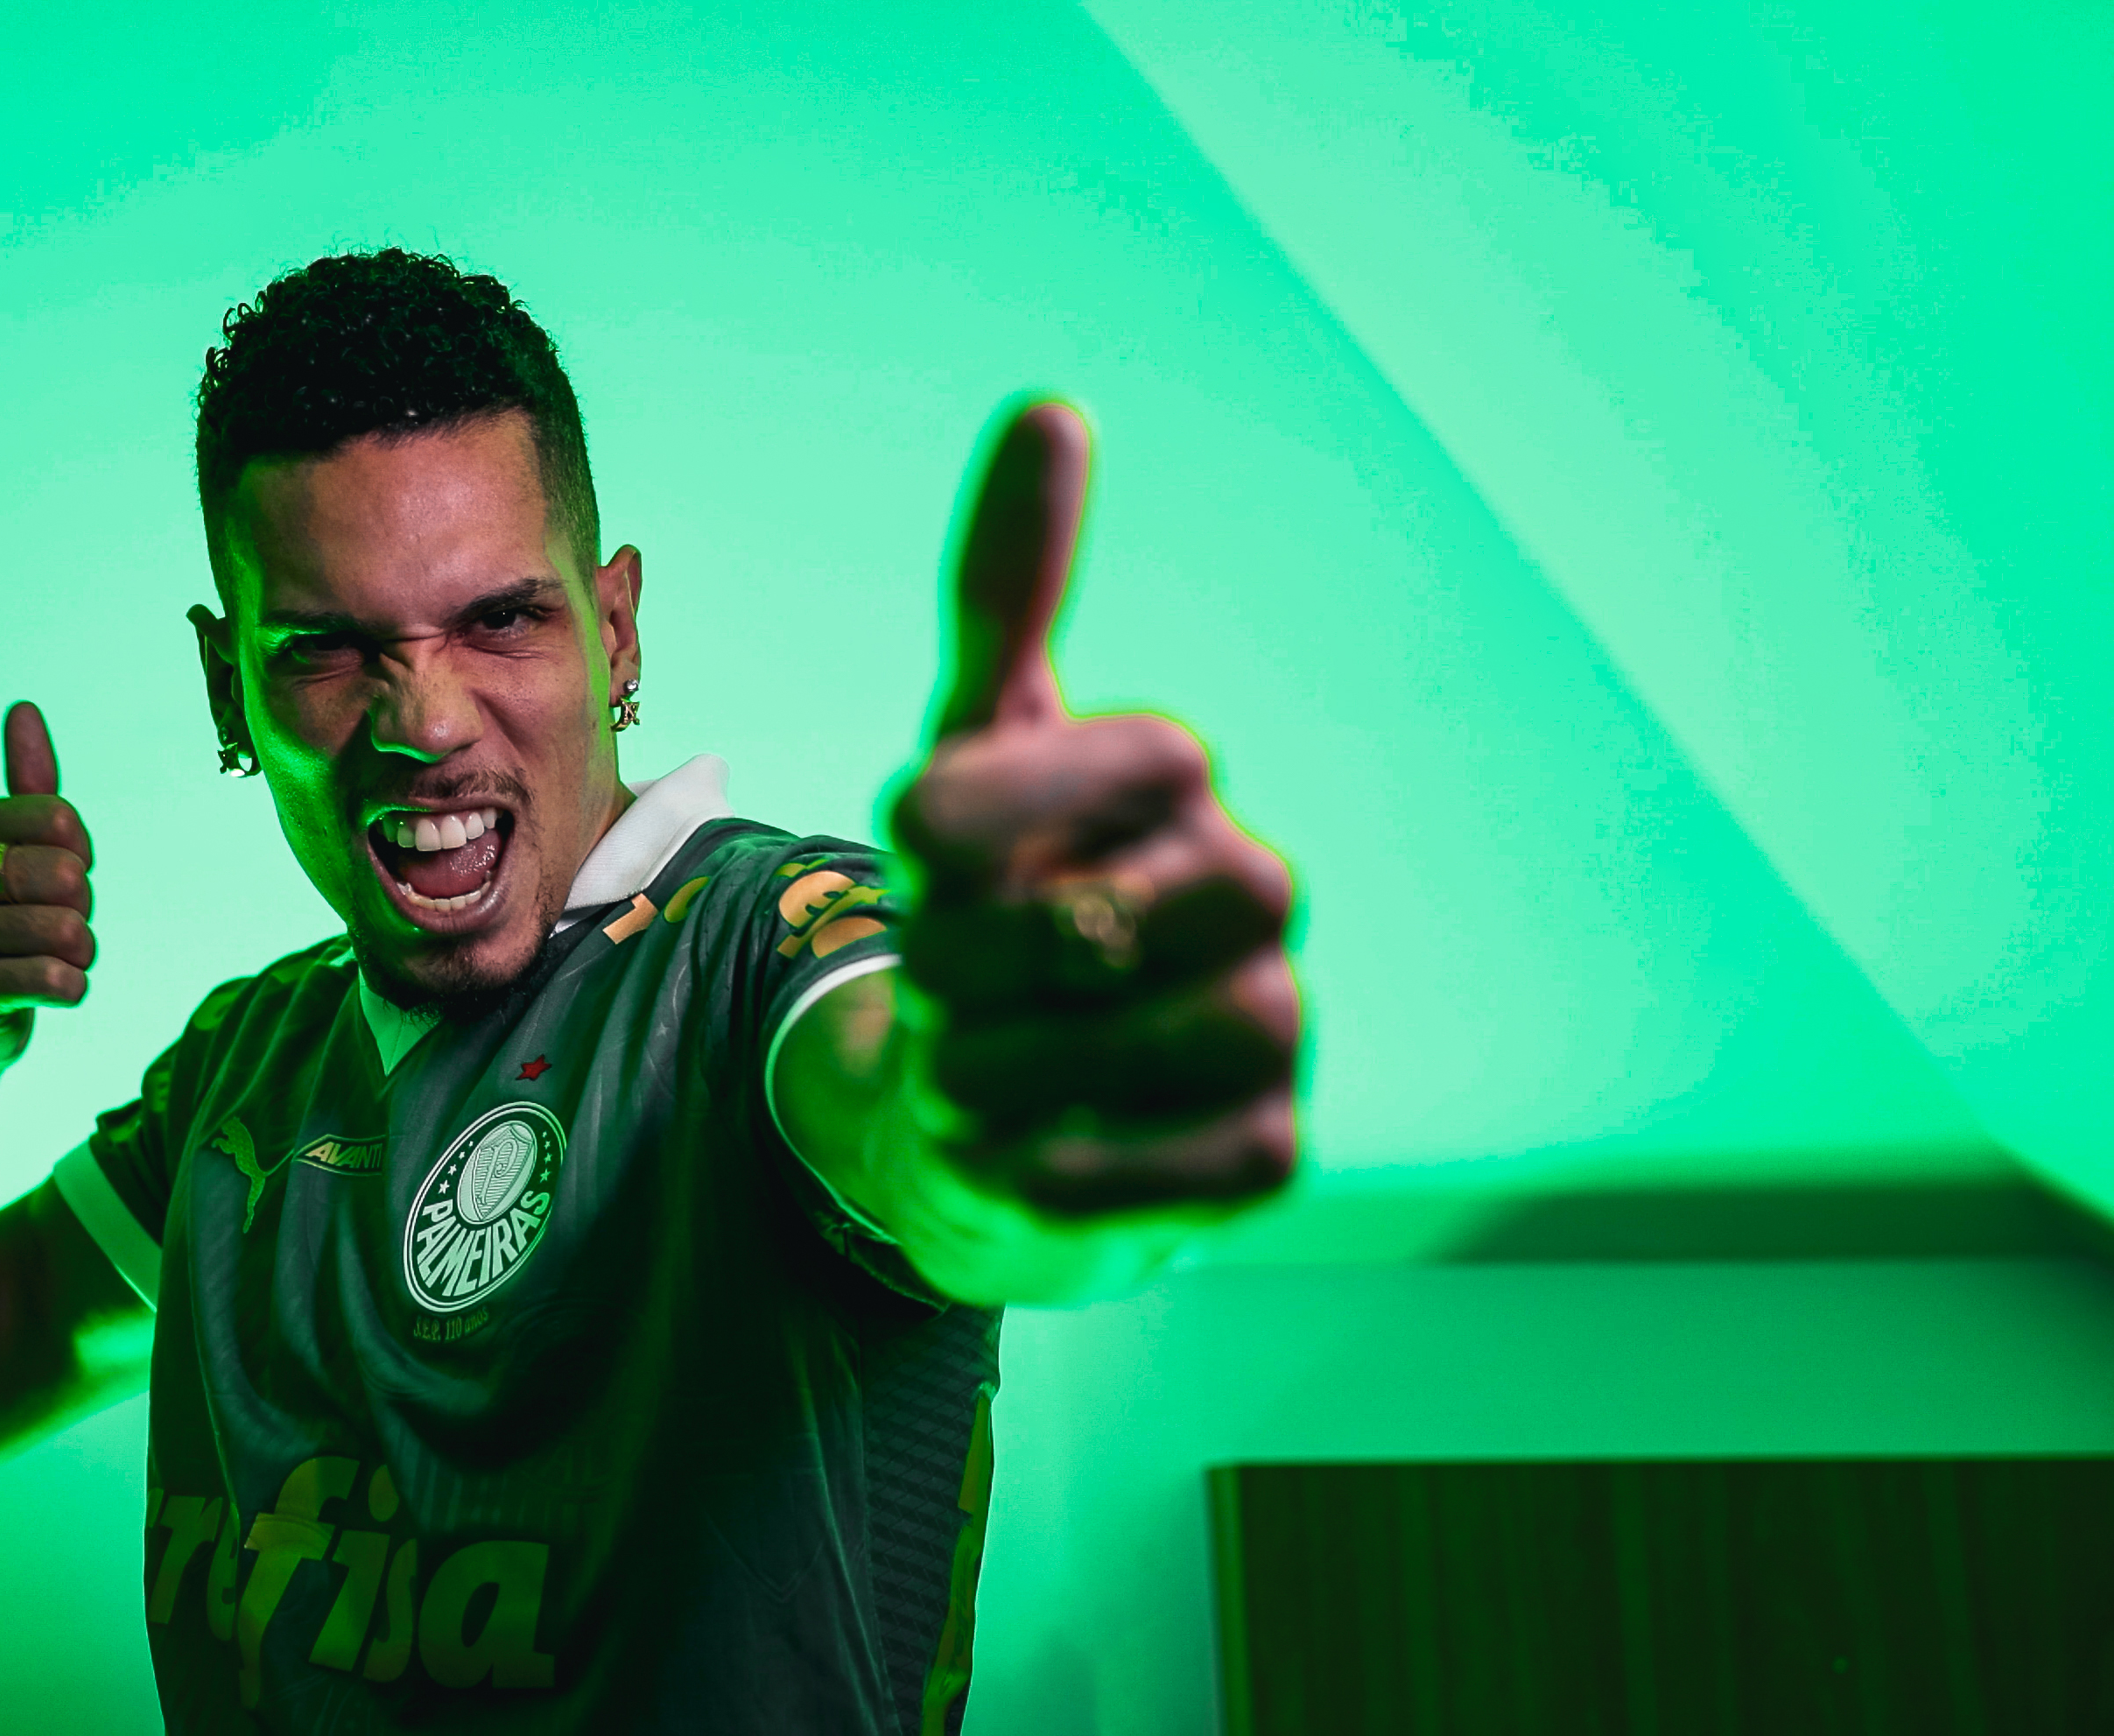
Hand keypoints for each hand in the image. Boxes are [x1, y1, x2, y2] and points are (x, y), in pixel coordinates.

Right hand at [0, 701, 96, 1081]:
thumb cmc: (3, 920)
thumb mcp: (17, 847)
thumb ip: (29, 783)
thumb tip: (23, 707)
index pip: (63, 819)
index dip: (81, 855)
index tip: (53, 880)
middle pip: (67, 876)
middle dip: (82, 910)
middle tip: (51, 926)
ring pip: (68, 931)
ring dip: (80, 954)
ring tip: (47, 959)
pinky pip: (58, 981)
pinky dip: (72, 989)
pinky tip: (46, 990)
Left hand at [892, 401, 1297, 1216]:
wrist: (999, 1105)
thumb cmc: (985, 905)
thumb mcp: (970, 748)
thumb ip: (1005, 595)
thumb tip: (1051, 407)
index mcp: (1180, 779)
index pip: (1099, 760)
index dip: (974, 813)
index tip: (912, 843)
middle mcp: (1256, 889)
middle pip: (1081, 933)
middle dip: (964, 967)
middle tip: (941, 979)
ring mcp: (1276, 1026)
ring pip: (1097, 1060)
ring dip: (986, 1073)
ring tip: (976, 1064)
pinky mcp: (1270, 1155)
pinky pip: (1136, 1173)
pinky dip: (1039, 1166)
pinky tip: (1024, 1145)